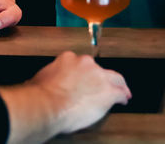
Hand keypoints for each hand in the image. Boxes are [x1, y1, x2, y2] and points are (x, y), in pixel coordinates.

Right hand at [0, 52, 130, 141]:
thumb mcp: (40, 79)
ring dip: (119, 85)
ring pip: (116, 78)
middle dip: (102, 78)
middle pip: (100, 69)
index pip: (81, 64)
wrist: (48, 105)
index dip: (85, 73)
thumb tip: (42, 82)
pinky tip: (124, 100)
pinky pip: (120, 93)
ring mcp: (99, 77)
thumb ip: (48, 77)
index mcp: (69, 59)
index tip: (85, 79)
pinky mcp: (108, 92)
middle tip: (104, 86)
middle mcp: (86, 64)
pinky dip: (123, 96)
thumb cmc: (41, 96)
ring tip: (123, 91)